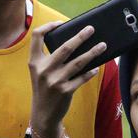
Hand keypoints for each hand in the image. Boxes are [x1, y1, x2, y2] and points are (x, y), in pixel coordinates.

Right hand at [28, 21, 106, 137]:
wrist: (43, 114)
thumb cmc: (44, 88)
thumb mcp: (39, 72)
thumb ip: (49, 58)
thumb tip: (74, 42)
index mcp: (34, 62)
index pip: (37, 37)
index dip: (49, 26)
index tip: (61, 23)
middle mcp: (43, 70)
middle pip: (64, 47)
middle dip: (80, 36)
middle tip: (91, 29)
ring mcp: (55, 81)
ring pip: (78, 62)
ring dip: (92, 52)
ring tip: (103, 45)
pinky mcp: (65, 91)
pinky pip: (82, 77)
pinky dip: (90, 72)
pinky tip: (96, 68)